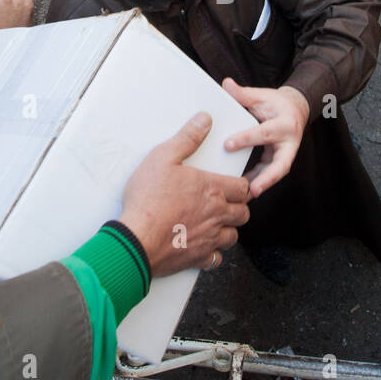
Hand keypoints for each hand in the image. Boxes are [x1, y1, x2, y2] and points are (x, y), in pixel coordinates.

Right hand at [118, 112, 250, 276]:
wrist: (137, 238)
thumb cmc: (148, 199)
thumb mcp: (163, 157)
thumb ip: (187, 138)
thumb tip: (204, 120)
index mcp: (212, 190)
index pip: (242, 187)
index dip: (242, 185)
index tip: (237, 184)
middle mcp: (216, 215)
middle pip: (243, 213)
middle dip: (239, 207)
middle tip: (229, 203)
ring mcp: (208, 238)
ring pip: (232, 236)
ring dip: (228, 229)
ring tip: (218, 223)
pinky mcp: (197, 258)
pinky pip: (215, 259)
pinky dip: (213, 254)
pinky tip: (205, 248)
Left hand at [219, 79, 309, 196]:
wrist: (295, 110)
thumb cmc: (275, 103)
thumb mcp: (261, 95)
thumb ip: (243, 93)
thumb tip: (226, 84)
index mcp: (284, 123)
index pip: (264, 133)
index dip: (246, 138)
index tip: (228, 145)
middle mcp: (290, 141)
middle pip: (281, 164)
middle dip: (267, 177)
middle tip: (252, 189)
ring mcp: (287, 153)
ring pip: (277, 173)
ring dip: (262, 185)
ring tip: (245, 196)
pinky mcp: (280, 161)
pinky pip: (269, 174)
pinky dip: (257, 181)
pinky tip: (242, 189)